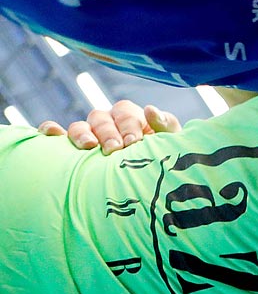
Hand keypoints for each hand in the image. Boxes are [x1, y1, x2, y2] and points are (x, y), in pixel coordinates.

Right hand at [39, 100, 180, 152]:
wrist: (149, 184)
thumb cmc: (161, 160)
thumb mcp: (169, 145)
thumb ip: (165, 126)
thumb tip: (150, 109)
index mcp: (130, 118)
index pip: (125, 112)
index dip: (128, 125)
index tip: (134, 142)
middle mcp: (107, 123)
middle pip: (101, 119)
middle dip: (108, 134)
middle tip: (115, 150)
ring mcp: (88, 134)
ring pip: (79, 126)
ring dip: (82, 135)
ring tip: (89, 147)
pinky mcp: (71, 146)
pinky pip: (56, 133)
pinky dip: (51, 130)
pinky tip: (52, 135)